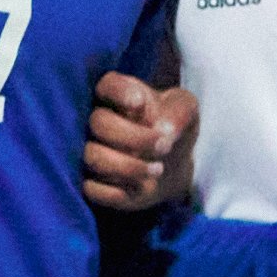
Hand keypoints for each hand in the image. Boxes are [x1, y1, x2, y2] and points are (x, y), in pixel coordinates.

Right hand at [82, 73, 197, 210]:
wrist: (170, 163)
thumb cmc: (173, 127)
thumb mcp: (186, 111)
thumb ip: (179, 112)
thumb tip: (164, 129)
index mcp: (117, 94)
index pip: (108, 85)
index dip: (119, 93)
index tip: (140, 103)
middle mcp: (98, 120)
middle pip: (98, 123)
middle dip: (133, 137)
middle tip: (164, 146)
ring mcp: (92, 151)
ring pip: (92, 157)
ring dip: (127, 167)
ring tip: (158, 169)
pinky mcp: (91, 181)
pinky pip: (90, 188)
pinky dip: (115, 191)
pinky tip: (138, 188)